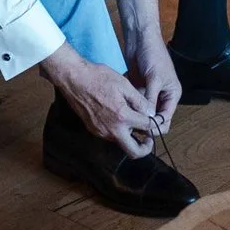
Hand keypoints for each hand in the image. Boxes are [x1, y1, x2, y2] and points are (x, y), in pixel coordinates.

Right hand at [40, 45, 157, 155]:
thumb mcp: (124, 84)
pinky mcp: (93, 130)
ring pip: (121, 143)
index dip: (155, 124)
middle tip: (149, 138)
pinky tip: (119, 117)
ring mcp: (101, 132)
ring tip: (133, 121)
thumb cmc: (99, 77)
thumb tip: (151, 113)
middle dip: (145, 148)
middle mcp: (112, 129)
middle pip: (134, 151)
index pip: (146, 127)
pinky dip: (119, 131)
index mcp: (122, 117)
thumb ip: (140, 102)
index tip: (156, 120)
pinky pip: (111, 136)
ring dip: (131, 137)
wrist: (74, 79)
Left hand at [118, 0, 179, 136]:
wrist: (141, 39)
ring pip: (144, 112)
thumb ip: (151, 99)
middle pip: (155, 118)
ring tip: (124, 120)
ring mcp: (150, 93)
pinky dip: (130, 107)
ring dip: (136, 115)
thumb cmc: (153, 55)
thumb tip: (147, 119)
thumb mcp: (154, 78)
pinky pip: (135, 104)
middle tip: (131, 128)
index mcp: (172, 94)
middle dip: (145, 123)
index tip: (142, 131)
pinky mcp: (139, 89)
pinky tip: (121, 110)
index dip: (155, 127)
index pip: (166, 119)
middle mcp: (162, 96)